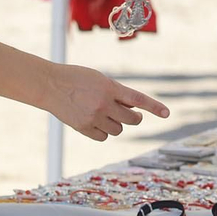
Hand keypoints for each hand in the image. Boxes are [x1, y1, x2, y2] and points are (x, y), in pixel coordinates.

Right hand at [43, 64, 168, 141]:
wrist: (50, 85)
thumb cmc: (77, 78)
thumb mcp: (100, 79)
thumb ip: (117, 92)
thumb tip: (134, 107)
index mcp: (109, 88)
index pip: (138, 99)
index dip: (154, 107)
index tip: (166, 113)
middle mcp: (103, 104)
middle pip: (131, 119)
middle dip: (134, 117)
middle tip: (130, 114)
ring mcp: (93, 117)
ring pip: (118, 130)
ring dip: (117, 124)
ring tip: (105, 114)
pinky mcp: (83, 128)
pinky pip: (103, 137)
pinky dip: (103, 132)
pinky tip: (95, 122)